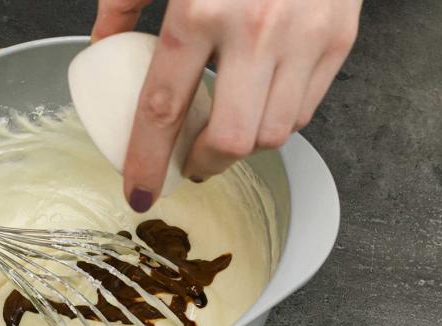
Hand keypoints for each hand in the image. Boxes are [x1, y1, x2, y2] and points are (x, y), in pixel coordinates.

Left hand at [92, 0, 361, 211]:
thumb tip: (103, 43)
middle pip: (228, 138)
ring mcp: (304, 36)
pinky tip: (259, 107)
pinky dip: (278, 121)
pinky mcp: (339, 38)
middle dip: (202, 164)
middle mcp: (255, 29)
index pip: (163, 108)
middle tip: (188, 162)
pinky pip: (306, 109)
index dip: (146, 159)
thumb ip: (125, 0)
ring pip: (272, 133)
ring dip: (242, 148)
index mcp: (200, 7)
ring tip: (222, 135)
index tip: (138, 190)